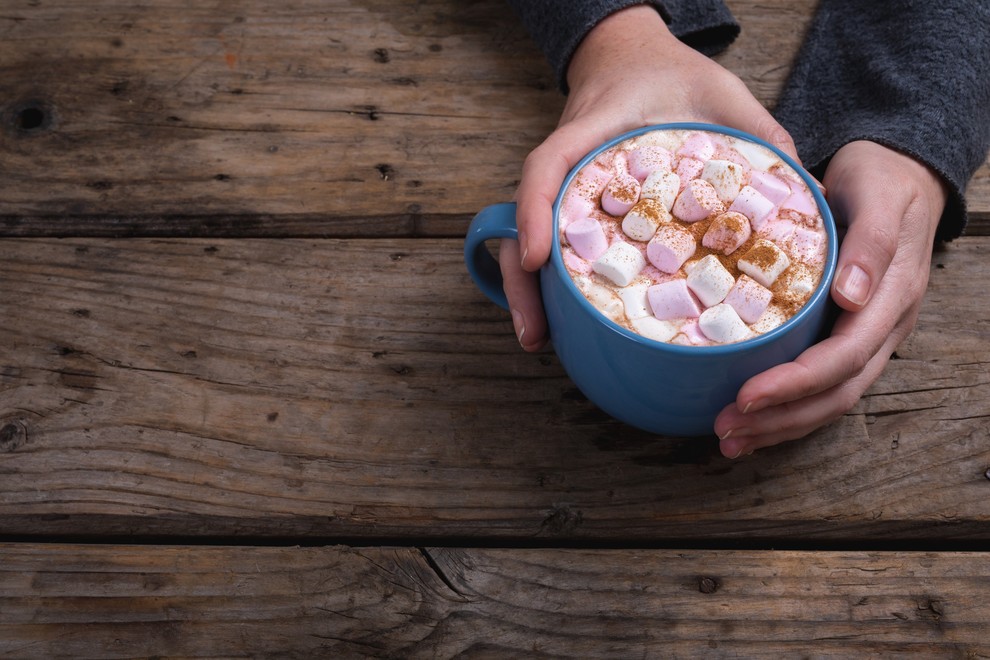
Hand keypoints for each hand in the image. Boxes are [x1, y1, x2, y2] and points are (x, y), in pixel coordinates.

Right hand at [502, 5, 797, 350]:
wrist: (636, 59)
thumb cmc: (677, 77)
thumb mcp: (725, 96)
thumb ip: (761, 139)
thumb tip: (806, 197)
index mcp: (596, 132)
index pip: (550, 165)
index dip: (536, 210)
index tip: (539, 257)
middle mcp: (571, 166)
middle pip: (527, 220)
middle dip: (522, 279)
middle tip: (536, 333)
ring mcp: (568, 190)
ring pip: (529, 238)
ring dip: (529, 292)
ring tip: (539, 339)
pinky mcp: (576, 207)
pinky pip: (557, 244)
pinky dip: (552, 283)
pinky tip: (565, 321)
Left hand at [715, 140, 948, 457]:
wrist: (899, 178)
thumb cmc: (881, 182)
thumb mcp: (878, 197)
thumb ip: (871, 243)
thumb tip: (851, 296)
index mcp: (890, 299)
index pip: (843, 357)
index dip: (796, 383)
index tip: (746, 395)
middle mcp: (881, 328)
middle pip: (835, 393)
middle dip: (780, 418)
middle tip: (725, 429)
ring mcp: (867, 338)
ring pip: (830, 401)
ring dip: (780, 426)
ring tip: (729, 440)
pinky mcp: (848, 339)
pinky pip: (822, 386)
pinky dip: (787, 409)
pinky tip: (750, 421)